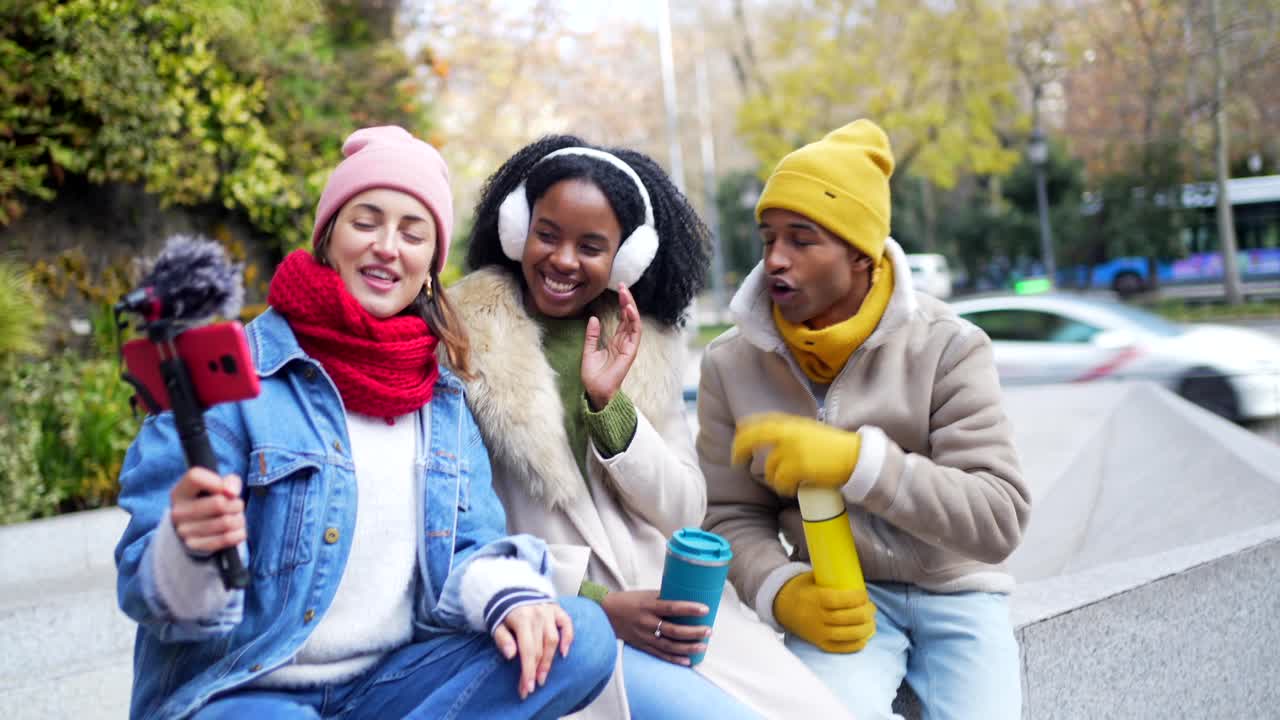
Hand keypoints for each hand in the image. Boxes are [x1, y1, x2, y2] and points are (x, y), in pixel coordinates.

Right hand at [169, 468, 244, 555]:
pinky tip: (235, 530)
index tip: (224, 489)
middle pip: (219, 503)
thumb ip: (229, 481)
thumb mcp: (218, 486)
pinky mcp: (195, 546)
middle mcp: (178, 512)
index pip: (195, 477)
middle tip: (237, 505)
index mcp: (180, 492)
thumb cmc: (210, 501)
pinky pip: (227, 539)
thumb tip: (231, 493)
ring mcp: (184, 531)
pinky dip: (239, 533)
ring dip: (239, 519)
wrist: (195, 529)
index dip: (216, 481)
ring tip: (235, 518)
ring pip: (227, 522)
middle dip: (237, 504)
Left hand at [492, 602, 573, 699]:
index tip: (526, 688)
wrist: (511, 590)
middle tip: (532, 687)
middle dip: (536, 671)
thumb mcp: (496, 624)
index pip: (527, 650)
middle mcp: (538, 614)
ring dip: (549, 661)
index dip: (528, 671)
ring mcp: (549, 611)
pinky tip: (564, 653)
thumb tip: (510, 655)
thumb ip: (502, 639)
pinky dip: (568, 638)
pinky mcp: (557, 609)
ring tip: (543, 677)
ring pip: (553, 640)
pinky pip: (566, 623)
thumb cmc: (503, 613)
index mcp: (521, 619)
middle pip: (540, 648)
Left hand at [581, 283, 641, 409]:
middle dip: (627, 301)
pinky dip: (633, 320)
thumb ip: (591, 335)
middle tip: (623, 286)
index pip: (622, 319)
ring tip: (626, 293)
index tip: (619, 290)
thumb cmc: (593, 375)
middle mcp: (624, 342)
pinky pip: (634, 334)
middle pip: (629, 317)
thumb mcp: (588, 351)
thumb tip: (593, 318)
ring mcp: (628, 347)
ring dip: (631, 307)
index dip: (621, 304)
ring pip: (634, 323)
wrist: (595, 391)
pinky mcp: (630, 352)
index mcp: (616, 341)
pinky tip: (629, 309)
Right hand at [600, 589, 709, 665]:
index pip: (672, 607)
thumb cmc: (629, 600)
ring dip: (688, 648)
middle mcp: (646, 622)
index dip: (689, 609)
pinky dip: (674, 659)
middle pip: (673, 630)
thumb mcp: (646, 594)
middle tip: (708, 630)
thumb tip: (688, 597)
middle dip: (693, 632)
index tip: (705, 609)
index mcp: (648, 605)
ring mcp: (644, 636)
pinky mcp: (642, 646)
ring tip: (703, 646)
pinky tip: (687, 661)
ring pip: (669, 646)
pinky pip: (660, 654)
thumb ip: (665, 597)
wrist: (606, 613)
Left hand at [731, 413, 861, 495]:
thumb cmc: (834, 448)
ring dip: (774, 479)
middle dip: (740, 450)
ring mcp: (792, 449)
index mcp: (791, 423)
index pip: (759, 422)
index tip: (737, 440)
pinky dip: (785, 488)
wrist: (854, 457)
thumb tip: (769, 445)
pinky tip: (793, 489)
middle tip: (736, 462)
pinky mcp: (799, 466)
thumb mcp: (809, 433)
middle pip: (753, 438)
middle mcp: (788, 432)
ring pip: (769, 468)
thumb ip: (790, 435)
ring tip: (787, 483)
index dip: (744, 432)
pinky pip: (780, 481)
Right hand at [773, 571, 875, 653]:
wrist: (780, 606)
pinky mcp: (818, 643)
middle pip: (847, 618)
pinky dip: (855, 645)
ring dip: (865, 629)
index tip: (865, 594)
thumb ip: (829, 579)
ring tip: (872, 622)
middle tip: (872, 608)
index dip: (857, 598)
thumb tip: (854, 576)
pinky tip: (864, 638)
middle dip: (865, 613)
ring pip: (847, 635)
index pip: (840, 600)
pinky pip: (839, 648)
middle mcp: (816, 617)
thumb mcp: (810, 578)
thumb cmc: (800, 589)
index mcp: (815, 598)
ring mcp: (817, 632)